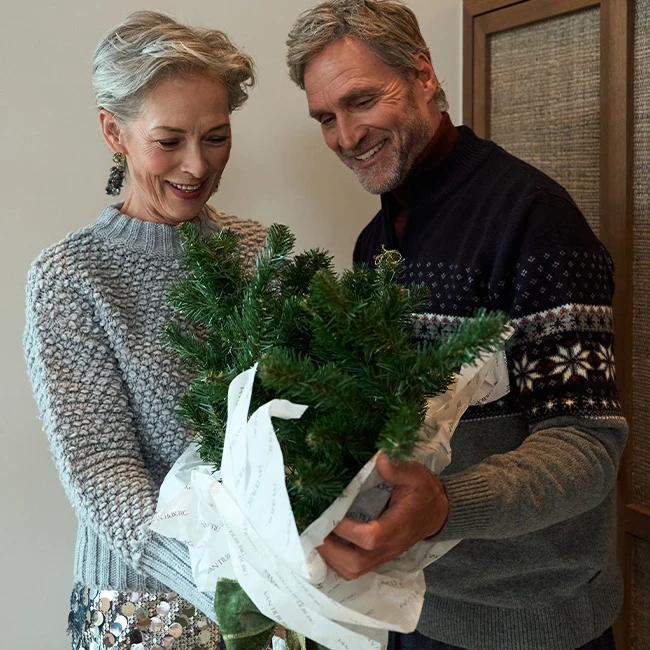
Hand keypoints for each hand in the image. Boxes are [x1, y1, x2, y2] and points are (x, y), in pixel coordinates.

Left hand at [317, 453, 448, 579]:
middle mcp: (388, 547)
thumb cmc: (424, 492)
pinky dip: (335, 562)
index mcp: (397, 527)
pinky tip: (324, 544)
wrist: (437, 512)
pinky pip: (353, 569)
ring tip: (313, 537)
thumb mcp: (416, 475)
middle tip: (312, 529)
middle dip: (330, 550)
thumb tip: (380, 458)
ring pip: (352, 570)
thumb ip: (399, 469)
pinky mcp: (376, 557)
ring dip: (329, 558)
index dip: (346, 529)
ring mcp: (382, 556)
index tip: (328, 513)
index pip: (369, 537)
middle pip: (355, 563)